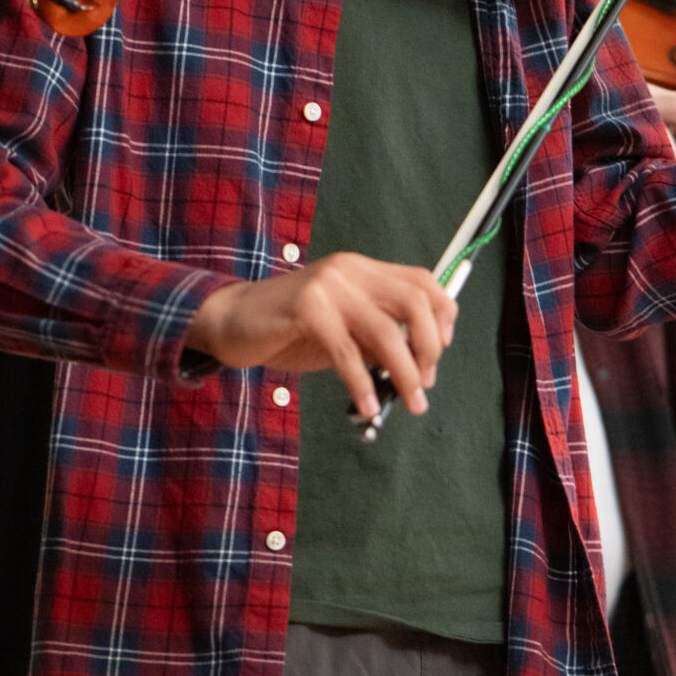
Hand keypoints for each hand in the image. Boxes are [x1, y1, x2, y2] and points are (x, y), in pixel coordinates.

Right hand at [185, 254, 457, 421]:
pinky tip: (368, 406)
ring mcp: (328, 286)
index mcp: (363, 270)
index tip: (440, 352)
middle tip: (424, 384)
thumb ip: (377, 336)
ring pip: (387, 332)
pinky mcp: (306, 309)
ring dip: (406, 374)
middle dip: (430, 348)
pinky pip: (348, 352)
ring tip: (411, 403)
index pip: (423, 282)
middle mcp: (350, 270)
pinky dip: (363, 384)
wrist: (231, 321)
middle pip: (415, 303)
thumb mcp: (343, 328)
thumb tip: (419, 367)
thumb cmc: (289, 329)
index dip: (443, 315)